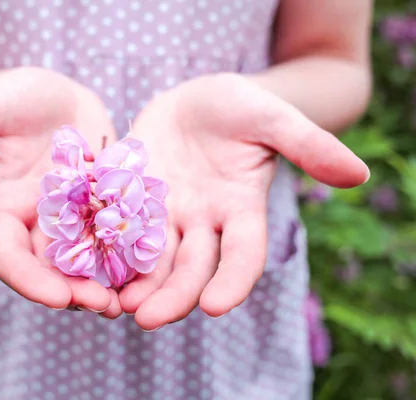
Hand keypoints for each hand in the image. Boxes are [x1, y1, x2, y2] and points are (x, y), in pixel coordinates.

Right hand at [0, 68, 121, 317]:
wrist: (51, 94)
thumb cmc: (11, 98)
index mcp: (4, 212)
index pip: (9, 258)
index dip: (30, 282)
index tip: (58, 298)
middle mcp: (38, 223)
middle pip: (54, 270)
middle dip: (77, 292)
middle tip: (106, 307)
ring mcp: (74, 217)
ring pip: (90, 260)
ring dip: (110, 281)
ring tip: (137, 296)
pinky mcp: (104, 205)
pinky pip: (120, 234)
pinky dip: (134, 250)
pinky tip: (157, 261)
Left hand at [119, 73, 368, 329]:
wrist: (194, 100)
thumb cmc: (239, 106)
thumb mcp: (273, 118)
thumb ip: (308, 145)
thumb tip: (358, 174)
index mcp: (240, 210)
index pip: (243, 254)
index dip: (233, 280)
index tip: (216, 306)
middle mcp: (203, 222)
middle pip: (191, 267)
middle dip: (172, 295)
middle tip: (147, 319)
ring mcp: (165, 214)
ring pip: (152, 258)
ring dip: (135, 283)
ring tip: (114, 304)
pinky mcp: (132, 201)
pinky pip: (117, 228)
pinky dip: (104, 248)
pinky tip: (86, 266)